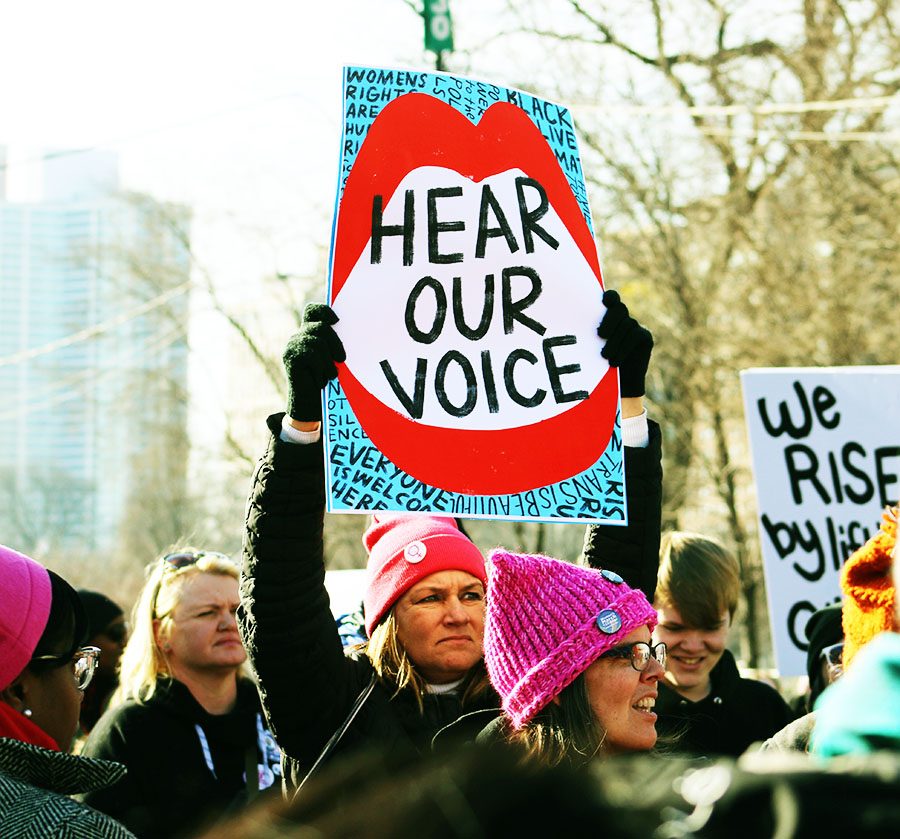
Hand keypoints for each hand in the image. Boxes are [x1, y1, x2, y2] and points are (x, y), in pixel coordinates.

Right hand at [282, 303, 345, 421]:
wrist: (310, 404)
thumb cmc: (327, 381)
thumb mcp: (333, 359)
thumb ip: (335, 344)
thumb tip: (352, 332)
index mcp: (309, 333)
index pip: (312, 311)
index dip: (324, 310)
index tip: (337, 320)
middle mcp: (298, 336)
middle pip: (320, 326)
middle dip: (336, 342)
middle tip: (342, 359)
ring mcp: (292, 345)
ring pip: (318, 342)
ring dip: (328, 361)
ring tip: (331, 375)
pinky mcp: (289, 357)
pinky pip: (312, 355)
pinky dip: (321, 368)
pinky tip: (321, 380)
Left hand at [597, 290, 652, 397]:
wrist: (619, 384)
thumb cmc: (598, 365)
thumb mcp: (589, 348)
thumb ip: (587, 336)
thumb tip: (570, 328)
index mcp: (608, 316)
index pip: (612, 298)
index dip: (609, 297)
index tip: (603, 302)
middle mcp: (623, 318)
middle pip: (619, 309)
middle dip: (610, 320)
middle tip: (600, 335)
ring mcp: (635, 326)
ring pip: (626, 325)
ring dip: (614, 341)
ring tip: (604, 356)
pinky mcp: (645, 337)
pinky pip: (635, 336)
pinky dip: (624, 348)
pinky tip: (615, 362)